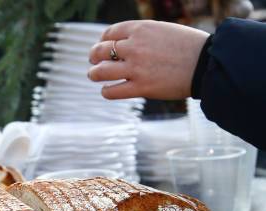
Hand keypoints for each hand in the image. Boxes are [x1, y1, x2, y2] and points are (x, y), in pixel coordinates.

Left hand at [88, 20, 208, 99]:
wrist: (207, 63)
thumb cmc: (188, 47)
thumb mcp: (163, 30)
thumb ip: (142, 36)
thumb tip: (122, 45)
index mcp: (141, 29)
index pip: (109, 33)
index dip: (102, 41)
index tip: (102, 46)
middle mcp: (135, 47)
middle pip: (100, 51)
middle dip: (94, 56)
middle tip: (94, 62)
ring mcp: (136, 68)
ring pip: (100, 72)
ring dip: (94, 74)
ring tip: (95, 75)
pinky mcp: (141, 87)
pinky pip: (111, 91)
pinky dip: (106, 91)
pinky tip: (108, 90)